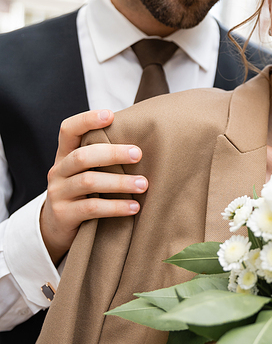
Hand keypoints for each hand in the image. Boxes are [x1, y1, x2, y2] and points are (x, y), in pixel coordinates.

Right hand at [40, 110, 147, 263]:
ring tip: (144, 184)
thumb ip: (102, 158)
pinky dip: (116, 207)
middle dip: (113, 153)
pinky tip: (134, 207)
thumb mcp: (84, 172)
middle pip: (83, 156)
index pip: (68, 130)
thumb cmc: (81, 193)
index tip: (110, 115)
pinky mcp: (63, 215)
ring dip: (120, 182)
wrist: (55, 228)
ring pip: (89, 181)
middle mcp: (58, 171)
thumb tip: (142, 143)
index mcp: (64, 155)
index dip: (87, 120)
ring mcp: (58, 193)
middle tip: (138, 154)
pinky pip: (92, 208)